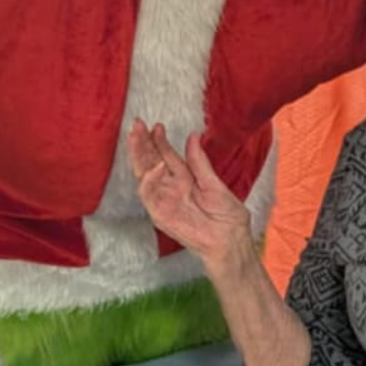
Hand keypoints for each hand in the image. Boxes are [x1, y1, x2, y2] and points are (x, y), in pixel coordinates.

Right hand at [127, 119, 252, 263]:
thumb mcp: (214, 183)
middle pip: (151, 162)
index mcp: (185, 178)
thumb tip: (193, 137)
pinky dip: (149, 180)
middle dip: (142, 144)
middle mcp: (171, 187)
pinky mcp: (160, 214)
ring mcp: (164, 200)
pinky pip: (149, 195)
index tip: (156, 125)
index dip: (159, 141)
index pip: (166, 156)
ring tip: (137, 137)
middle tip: (137, 125)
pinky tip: (154, 166)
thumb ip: (200, 162)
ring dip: (139, 156)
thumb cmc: (227, 216)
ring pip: (144, 174)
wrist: (229, 240)